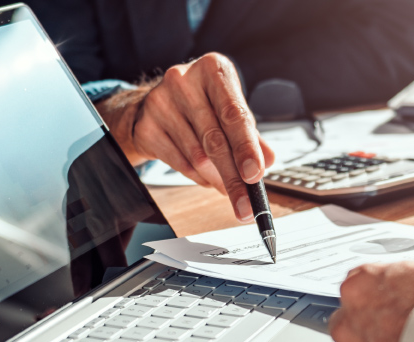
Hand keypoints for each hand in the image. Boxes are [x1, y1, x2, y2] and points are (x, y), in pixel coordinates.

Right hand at [97, 53, 273, 222]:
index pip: (234, 113)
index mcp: (212, 69)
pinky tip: (207, 178)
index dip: (246, 147)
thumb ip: (250, 133)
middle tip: (245, 201)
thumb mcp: (229, 108)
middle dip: (233, 176)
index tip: (255, 174)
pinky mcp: (146, 126)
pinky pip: (178, 163)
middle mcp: (184, 80)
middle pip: (214, 139)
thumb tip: (267, 160)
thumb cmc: (201, 102)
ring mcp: (160, 102)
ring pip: (196, 155)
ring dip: (217, 179)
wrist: (157, 103)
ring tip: (228, 188)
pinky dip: (198, 177)